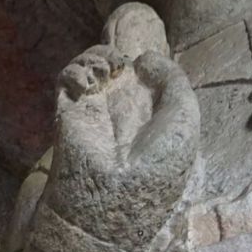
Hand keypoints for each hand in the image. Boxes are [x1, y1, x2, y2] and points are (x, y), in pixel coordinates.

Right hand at [47, 27, 199, 251]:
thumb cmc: (158, 163)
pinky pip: (66, 79)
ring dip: (97, 57)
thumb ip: (172, 77)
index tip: (144, 64)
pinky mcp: (67, 114)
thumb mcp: (185, 116)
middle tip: (120, 66)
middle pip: (113, 66)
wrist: (118, 197)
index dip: (143, 62)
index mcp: (147, 115)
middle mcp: (118, 111)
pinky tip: (90, 81)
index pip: (140, 77)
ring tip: (106, 70)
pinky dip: (76, 69)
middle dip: (116, 55)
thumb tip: (142, 58)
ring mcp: (92, 111)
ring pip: (89, 67)